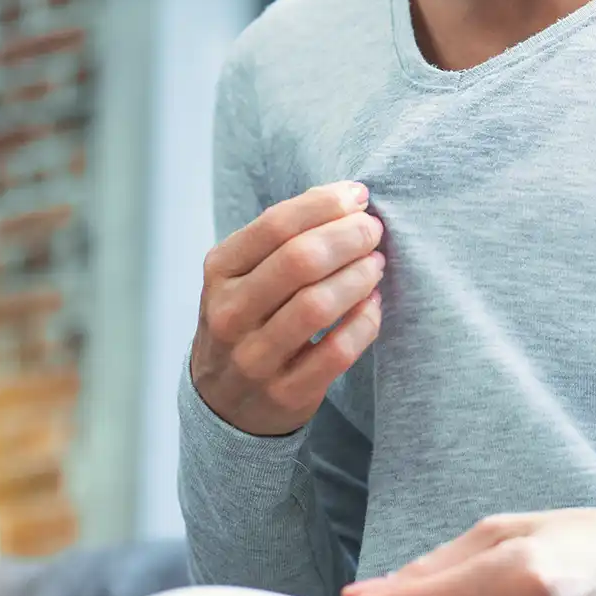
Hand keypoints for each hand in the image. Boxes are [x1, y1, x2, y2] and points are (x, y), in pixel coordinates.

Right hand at [190, 180, 386, 436]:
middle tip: (373, 230)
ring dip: (359, 277)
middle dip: (349, 237)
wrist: (225, 399)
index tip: (359, 196)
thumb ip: (286, 234)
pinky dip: (364, 322)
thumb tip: (348, 197)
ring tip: (376, 264)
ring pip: (318, 306)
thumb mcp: (245, 272)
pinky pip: (337, 351)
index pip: (276, 224)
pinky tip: (373, 303)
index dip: (326, 204)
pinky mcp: (285, 392)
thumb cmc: (249, 317)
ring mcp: (254, 357)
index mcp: (220, 272)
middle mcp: (230, 314)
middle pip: (300, 261)